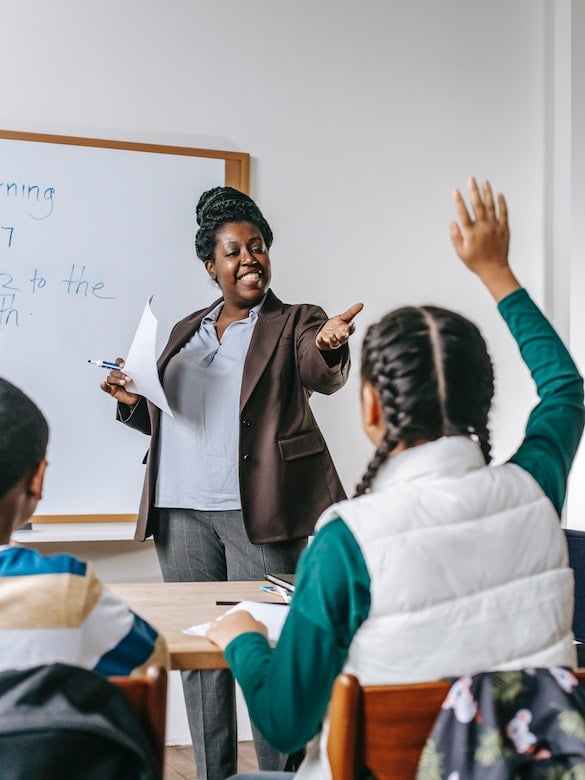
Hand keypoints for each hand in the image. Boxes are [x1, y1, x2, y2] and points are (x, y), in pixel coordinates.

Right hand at [99, 358, 139, 405]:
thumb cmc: (137, 388)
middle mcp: (117, 375)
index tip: (122, 366)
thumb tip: (135, 369)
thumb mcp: (138, 379)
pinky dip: (104, 385)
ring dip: (116, 380)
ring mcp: (113, 383)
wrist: (137, 398)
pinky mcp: (111, 390)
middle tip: (128, 379)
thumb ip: (135, 373)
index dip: (119, 363)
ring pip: (110, 378)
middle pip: (114, 371)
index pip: (118, 363)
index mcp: (123, 370)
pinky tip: (104, 384)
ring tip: (123, 383)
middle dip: (121, 374)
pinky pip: (105, 387)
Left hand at [205, 610, 267, 650]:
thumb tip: (256, 625)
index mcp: (242, 614)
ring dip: (218, 631)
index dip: (239, 626)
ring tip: (222, 640)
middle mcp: (231, 617)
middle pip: (227, 621)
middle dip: (229, 629)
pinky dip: (211, 639)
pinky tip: (214, 643)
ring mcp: (222, 624)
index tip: (241, 633)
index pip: (239, 618)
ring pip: (215, 625)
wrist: (247, 645)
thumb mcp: (262, 629)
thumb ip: (257, 625)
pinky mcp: (214, 633)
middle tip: (232, 638)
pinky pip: (209, 634)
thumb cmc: (255, 638)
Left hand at [315, 302, 363, 350]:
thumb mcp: (343, 317)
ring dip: (333, 340)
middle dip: (343, 336)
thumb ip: (352, 312)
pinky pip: (322, 343)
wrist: (326, 332)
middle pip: (344, 338)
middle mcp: (340, 338)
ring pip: (334, 343)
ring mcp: (332, 341)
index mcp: (346, 331)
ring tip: (332, 336)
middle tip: (343, 333)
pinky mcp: (323, 343)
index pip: (351, 330)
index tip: (352, 324)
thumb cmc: (336, 326)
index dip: (351, 327)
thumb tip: (361, 304)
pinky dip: (321, 341)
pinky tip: (320, 337)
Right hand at [449, 178, 519, 300]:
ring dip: (487, 193)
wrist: (494, 269)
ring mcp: (494, 226)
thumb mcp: (461, 252)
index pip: (463, 213)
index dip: (459, 201)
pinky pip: (503, 213)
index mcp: (471, 233)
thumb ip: (455, 237)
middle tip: (471, 179)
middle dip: (473, 191)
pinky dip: (502, 203)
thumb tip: (452, 222)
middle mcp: (483, 227)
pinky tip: (499, 194)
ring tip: (484, 182)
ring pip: (491, 206)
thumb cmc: (476, 262)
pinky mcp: (504, 228)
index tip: (455, 191)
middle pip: (478, 205)